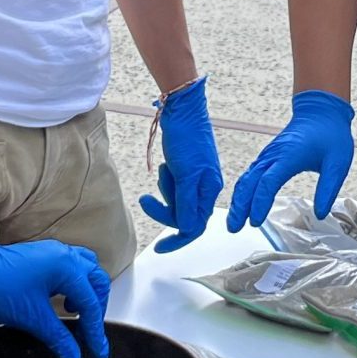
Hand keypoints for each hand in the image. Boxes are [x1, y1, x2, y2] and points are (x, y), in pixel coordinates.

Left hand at [0, 213, 110, 357]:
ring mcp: (53, 251)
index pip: (90, 302)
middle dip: (96, 307)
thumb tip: (75, 355)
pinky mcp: (41, 254)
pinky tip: (60, 300)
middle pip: (96, 281)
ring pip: (85, 269)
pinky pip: (69, 266)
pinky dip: (73, 284)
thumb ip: (58, 337)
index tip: (98, 350)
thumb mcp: (32, 318)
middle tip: (89, 331)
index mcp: (67, 267)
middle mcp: (64, 254)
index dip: (95, 330)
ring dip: (86, 292)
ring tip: (75, 313)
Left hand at [141, 77, 223, 252]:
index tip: (160, 248)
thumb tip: (187, 230)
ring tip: (164, 171)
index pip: (195, 226)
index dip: (178, 240)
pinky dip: (166, 182)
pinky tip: (166, 165)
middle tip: (146, 201)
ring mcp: (196, 178)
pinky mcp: (186, 169)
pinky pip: (174, 187)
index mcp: (210, 190)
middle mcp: (205, 187)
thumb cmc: (187, 138)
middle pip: (184, 215)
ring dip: (165, 192)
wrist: (183, 109)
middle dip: (164, 208)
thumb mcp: (185, 174)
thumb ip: (186, 204)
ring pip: (177, 201)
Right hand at [227, 91, 354, 231]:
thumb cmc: (331, 134)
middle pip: (250, 182)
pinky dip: (243, 191)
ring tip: (234, 222)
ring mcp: (268, 155)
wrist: (321, 111)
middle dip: (240, 206)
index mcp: (289, 156)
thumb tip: (321, 214)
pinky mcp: (268, 157)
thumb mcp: (338, 162)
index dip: (260, 202)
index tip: (256, 221)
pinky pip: (251, 175)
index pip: (268, 181)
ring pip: (247, 179)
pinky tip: (242, 205)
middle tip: (234, 228)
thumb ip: (329, 189)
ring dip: (238, 200)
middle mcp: (273, 155)